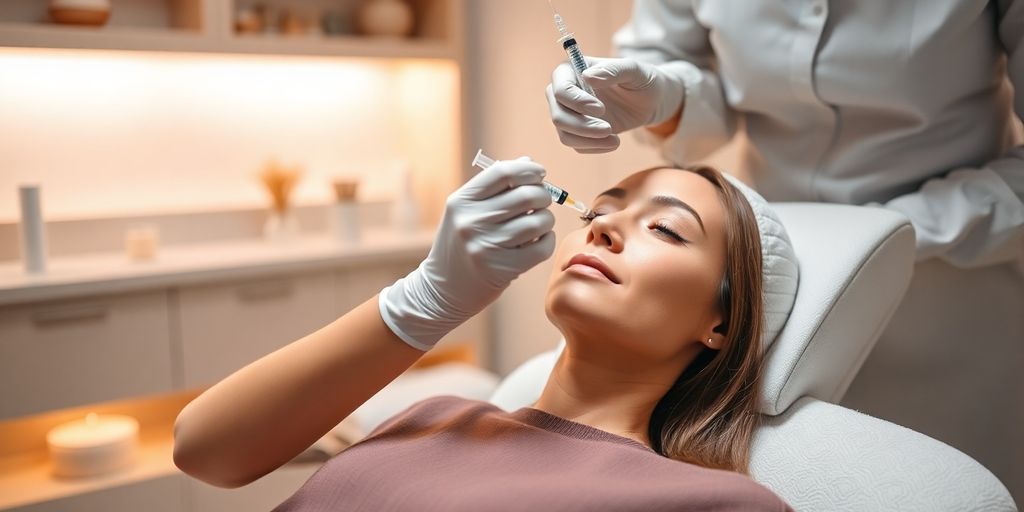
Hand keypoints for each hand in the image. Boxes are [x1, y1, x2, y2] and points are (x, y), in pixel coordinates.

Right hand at [379, 158, 555, 349]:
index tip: (539, 173)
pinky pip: (541, 247)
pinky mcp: (502, 269)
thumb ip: (494, 187)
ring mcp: (486, 247)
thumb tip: (528, 162)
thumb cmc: (460, 245)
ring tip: (540, 222)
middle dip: (543, 194)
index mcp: (461, 202)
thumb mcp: (466, 212)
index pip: (503, 173)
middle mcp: (471, 222)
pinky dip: (547, 240)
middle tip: (543, 200)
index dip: (528, 169)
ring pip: (538, 221)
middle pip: (525, 195)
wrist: (444, 289)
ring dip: (547, 218)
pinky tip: (538, 240)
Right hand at [546, 57, 684, 152]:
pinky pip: (577, 145)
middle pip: (558, 116)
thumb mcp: (633, 70)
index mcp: (571, 71)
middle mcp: (564, 93)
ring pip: (565, 134)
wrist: (650, 100)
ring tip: (615, 139)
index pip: (559, 89)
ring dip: (588, 140)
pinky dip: (595, 147)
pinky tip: (614, 141)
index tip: (600, 108)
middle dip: (582, 126)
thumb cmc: (641, 79)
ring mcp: (570, 114)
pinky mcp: (578, 131)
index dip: (576, 101)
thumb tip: (587, 76)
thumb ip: (612, 70)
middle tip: (608, 129)